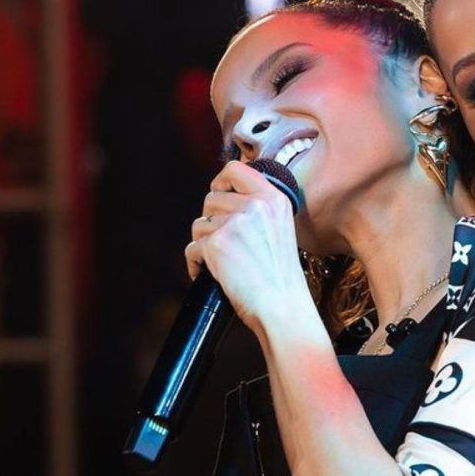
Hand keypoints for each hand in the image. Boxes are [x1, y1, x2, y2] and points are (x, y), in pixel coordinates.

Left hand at [184, 161, 309, 332]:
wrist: (283, 306)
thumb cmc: (281, 275)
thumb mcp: (281, 228)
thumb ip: (258, 208)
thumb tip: (221, 198)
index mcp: (274, 199)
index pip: (235, 168)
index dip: (220, 181)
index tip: (219, 195)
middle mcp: (255, 206)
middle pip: (211, 199)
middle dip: (211, 221)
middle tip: (225, 243)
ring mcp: (235, 224)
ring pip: (199, 224)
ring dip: (204, 244)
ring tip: (222, 261)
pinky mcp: (216, 244)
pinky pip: (191, 248)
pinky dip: (196, 264)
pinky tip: (211, 274)